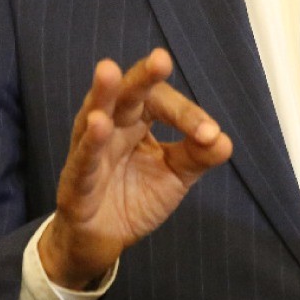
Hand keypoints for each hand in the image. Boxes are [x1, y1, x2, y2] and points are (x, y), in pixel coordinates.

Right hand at [38, 48, 231, 289]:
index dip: (187, 115)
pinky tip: (98, 124)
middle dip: (143, 76)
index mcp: (139, 118)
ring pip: (95, 114)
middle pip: (128, 93)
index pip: (163, 102)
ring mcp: (91, 149)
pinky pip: (83, 158)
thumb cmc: (137, 195)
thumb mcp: (175, 174)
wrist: (105, 240)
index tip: (209, 133)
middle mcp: (114, 125)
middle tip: (160, 59)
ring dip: (103, 93)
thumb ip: (198, 156)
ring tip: (108, 70)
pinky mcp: (76, 180)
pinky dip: (90, 142)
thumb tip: (224, 141)